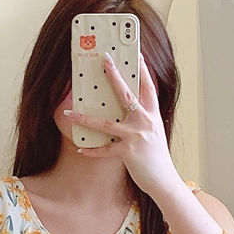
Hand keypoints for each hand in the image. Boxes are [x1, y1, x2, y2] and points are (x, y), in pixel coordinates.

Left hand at [64, 52, 180, 197]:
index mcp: (153, 114)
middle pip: (127, 94)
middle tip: (104, 60)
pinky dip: (92, 150)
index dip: (142, 69)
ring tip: (70, 112)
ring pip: (106, 123)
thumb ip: (142, 119)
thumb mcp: (154, 132)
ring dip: (85, 118)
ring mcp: (137, 136)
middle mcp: (145, 121)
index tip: (136, 53)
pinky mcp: (129, 152)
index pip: (148, 86)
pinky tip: (80, 148)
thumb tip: (126, 108)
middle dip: (114, 76)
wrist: (164, 180)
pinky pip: (105, 149)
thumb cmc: (156, 157)